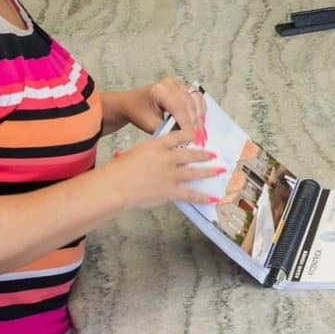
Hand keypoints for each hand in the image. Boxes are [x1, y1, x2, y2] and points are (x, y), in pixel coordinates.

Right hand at [105, 129, 223, 210]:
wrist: (115, 186)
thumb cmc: (117, 171)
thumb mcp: (134, 153)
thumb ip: (148, 154)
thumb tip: (153, 158)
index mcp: (156, 145)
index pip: (177, 136)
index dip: (189, 135)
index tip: (197, 134)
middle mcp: (167, 158)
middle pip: (190, 153)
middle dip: (203, 154)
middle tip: (213, 154)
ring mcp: (170, 174)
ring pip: (194, 172)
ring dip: (209, 171)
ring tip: (219, 170)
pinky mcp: (170, 191)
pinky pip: (190, 194)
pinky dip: (203, 197)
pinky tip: (213, 198)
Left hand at [131, 78, 207, 136]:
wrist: (131, 103)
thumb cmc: (137, 111)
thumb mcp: (148, 124)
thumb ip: (166, 130)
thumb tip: (182, 136)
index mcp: (159, 90)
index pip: (178, 106)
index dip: (187, 123)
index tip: (191, 136)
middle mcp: (170, 84)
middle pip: (189, 103)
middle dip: (194, 121)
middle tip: (197, 136)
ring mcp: (177, 84)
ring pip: (195, 99)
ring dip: (199, 116)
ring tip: (199, 130)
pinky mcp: (182, 88)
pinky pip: (196, 97)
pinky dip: (199, 109)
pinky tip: (199, 120)